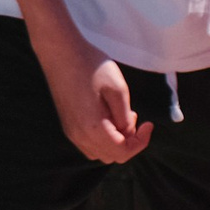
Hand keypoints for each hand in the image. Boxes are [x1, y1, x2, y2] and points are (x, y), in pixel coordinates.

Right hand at [35, 31, 150, 164]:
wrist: (60, 53)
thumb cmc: (91, 67)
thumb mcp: (118, 89)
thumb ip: (125, 117)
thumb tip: (128, 132)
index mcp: (94, 128)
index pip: (123, 152)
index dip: (141, 142)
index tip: (149, 124)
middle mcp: (79, 136)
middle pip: (111, 156)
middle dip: (128, 143)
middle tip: (134, 118)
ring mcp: (71, 132)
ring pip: (99, 153)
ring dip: (115, 142)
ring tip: (120, 118)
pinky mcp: (67, 125)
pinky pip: (88, 144)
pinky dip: (102, 139)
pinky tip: (106, 118)